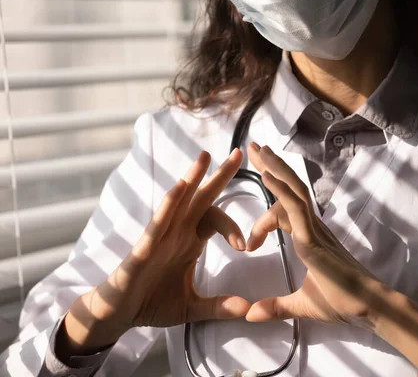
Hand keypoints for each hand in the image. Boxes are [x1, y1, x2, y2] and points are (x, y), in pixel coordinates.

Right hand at [63, 150, 250, 354]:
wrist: (118, 316)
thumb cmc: (152, 304)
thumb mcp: (192, 308)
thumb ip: (218, 306)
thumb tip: (247, 308)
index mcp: (189, 241)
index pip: (215, 219)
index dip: (232, 227)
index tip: (246, 246)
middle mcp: (176, 232)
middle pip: (201, 199)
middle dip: (219, 176)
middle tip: (238, 153)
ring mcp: (159, 237)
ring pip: (177, 202)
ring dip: (191, 178)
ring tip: (205, 156)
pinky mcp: (143, 248)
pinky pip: (157, 223)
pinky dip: (168, 206)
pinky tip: (179, 188)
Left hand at [243, 143, 388, 326]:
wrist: (366, 308)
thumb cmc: (341, 302)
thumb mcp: (300, 305)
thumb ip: (275, 306)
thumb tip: (250, 315)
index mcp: (309, 237)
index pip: (285, 211)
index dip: (264, 217)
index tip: (249, 245)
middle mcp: (312, 227)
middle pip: (291, 188)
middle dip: (272, 167)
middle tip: (255, 148)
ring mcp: (314, 229)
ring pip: (294, 190)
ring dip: (275, 168)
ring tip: (258, 149)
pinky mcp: (314, 237)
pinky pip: (296, 206)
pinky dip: (281, 189)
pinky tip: (266, 175)